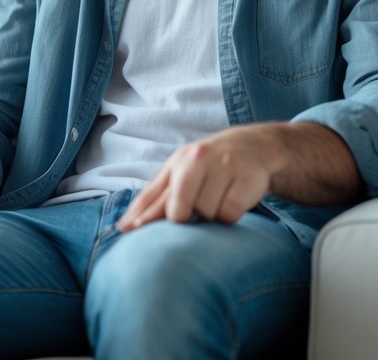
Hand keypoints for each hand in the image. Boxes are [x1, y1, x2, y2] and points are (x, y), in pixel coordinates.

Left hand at [117, 125, 276, 230]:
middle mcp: (198, 160)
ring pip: (206, 214)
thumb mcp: (180, 173)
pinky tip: (232, 201)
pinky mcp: (246, 179)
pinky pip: (229, 214)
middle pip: (179, 210)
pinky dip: (229, 216)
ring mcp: (223, 167)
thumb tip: (125, 226)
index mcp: (178, 162)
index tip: (128, 231)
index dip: (142, 216)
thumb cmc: (208, 166)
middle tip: (194, 211)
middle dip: (183, 218)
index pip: (154, 194)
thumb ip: (155, 199)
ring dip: (210, 216)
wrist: (253, 146)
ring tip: (217, 199)